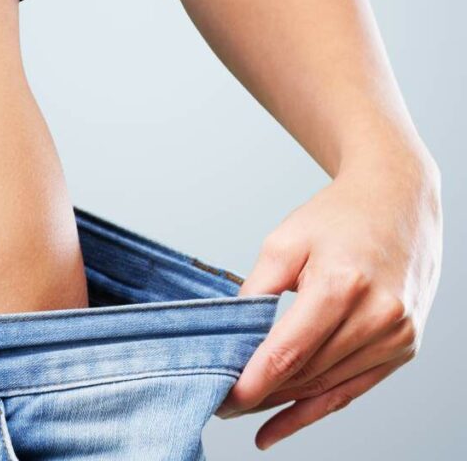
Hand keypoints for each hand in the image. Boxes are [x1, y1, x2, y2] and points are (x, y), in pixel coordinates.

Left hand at [214, 150, 441, 450]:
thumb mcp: (284, 242)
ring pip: (328, 386)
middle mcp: (377, 316)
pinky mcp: (403, 346)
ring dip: (284, 404)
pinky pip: (352, 388)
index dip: (253, 383)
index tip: (222, 399)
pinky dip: (316, 408)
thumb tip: (233, 333)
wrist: (397, 201)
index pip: (289, 352)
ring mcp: (396, 335)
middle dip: (261, 394)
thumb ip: (257, 289)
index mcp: (342, 285)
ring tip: (244, 410)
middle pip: (307, 373)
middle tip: (220, 403)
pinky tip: (281, 424)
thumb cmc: (336, 217)